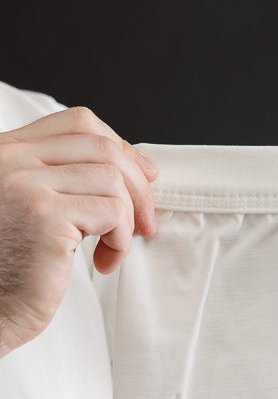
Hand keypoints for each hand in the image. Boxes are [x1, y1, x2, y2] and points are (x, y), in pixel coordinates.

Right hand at [0, 106, 159, 357]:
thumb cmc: (7, 273)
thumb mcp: (26, 209)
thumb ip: (59, 180)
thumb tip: (134, 167)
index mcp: (4, 153)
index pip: (76, 124)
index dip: (118, 147)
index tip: (141, 177)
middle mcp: (10, 161)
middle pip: (101, 147)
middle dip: (137, 185)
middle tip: (144, 221)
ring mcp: (26, 185)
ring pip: (112, 179)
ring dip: (128, 218)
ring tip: (114, 248)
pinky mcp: (46, 217)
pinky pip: (113, 211)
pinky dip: (121, 239)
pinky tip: (104, 262)